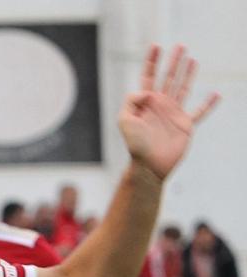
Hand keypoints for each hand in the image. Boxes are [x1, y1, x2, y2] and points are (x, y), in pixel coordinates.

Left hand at [119, 45, 219, 181]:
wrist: (149, 165)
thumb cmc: (135, 146)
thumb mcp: (125, 121)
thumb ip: (132, 101)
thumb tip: (148, 90)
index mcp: (146, 102)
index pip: (149, 76)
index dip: (152, 61)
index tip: (156, 45)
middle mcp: (160, 104)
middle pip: (168, 77)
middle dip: (173, 61)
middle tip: (180, 45)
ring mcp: (174, 113)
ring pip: (183, 88)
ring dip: (188, 74)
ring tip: (192, 59)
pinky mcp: (186, 124)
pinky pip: (200, 112)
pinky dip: (209, 104)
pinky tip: (216, 94)